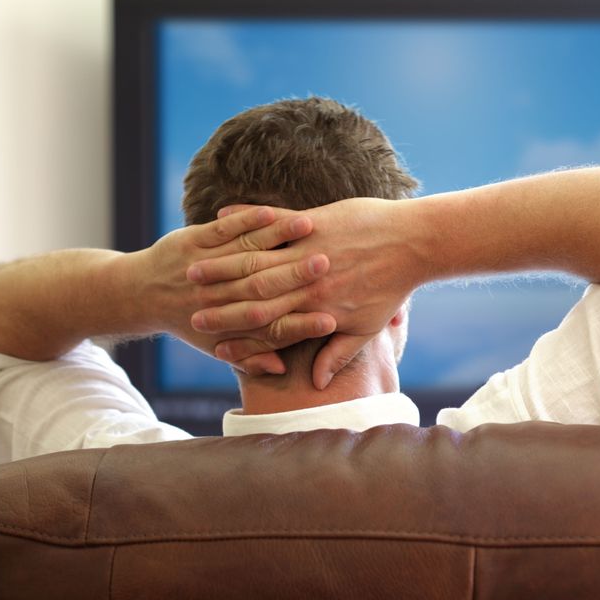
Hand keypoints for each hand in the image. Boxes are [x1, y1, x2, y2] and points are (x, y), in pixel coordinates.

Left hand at [134, 205, 336, 373]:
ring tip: (309, 228)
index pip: (273, 328)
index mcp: (228, 325)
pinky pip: (224, 230)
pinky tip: (269, 213)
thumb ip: (253, 356)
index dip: (301, 326)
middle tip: (327, 265)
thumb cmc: (188, 322)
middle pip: (265, 287)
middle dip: (297, 275)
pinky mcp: (192, 241)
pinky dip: (246, 220)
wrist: (141, 295)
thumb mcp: (218, 346)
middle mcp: (217, 297)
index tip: (330, 321)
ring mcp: (204, 266)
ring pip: (247, 252)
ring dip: (278, 239)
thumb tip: (281, 367)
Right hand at [188, 198, 420, 387]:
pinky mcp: (315, 221)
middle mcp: (308, 283)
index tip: (203, 334)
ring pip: (256, 259)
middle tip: (185, 301)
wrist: (414, 244)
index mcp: (317, 309)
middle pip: (252, 294)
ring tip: (191, 264)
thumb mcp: (366, 327)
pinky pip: (273, 223)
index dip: (232, 331)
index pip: (265, 325)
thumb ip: (338, 353)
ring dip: (220, 262)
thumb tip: (316, 382)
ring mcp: (309, 249)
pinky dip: (246, 220)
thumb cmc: (392, 288)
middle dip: (215, 299)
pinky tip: (220, 217)